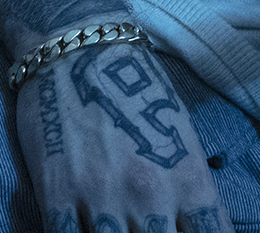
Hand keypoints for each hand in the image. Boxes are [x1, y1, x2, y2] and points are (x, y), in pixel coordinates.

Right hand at [0, 0, 226, 231]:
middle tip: (149, 229)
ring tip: (117, 230)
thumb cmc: (136, 86)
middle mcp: (149, 193)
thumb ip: (192, 189)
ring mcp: (101, 195)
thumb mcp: (181, 134)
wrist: (80, 44)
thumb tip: (203, 228)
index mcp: (187, 177)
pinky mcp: (56, 193)